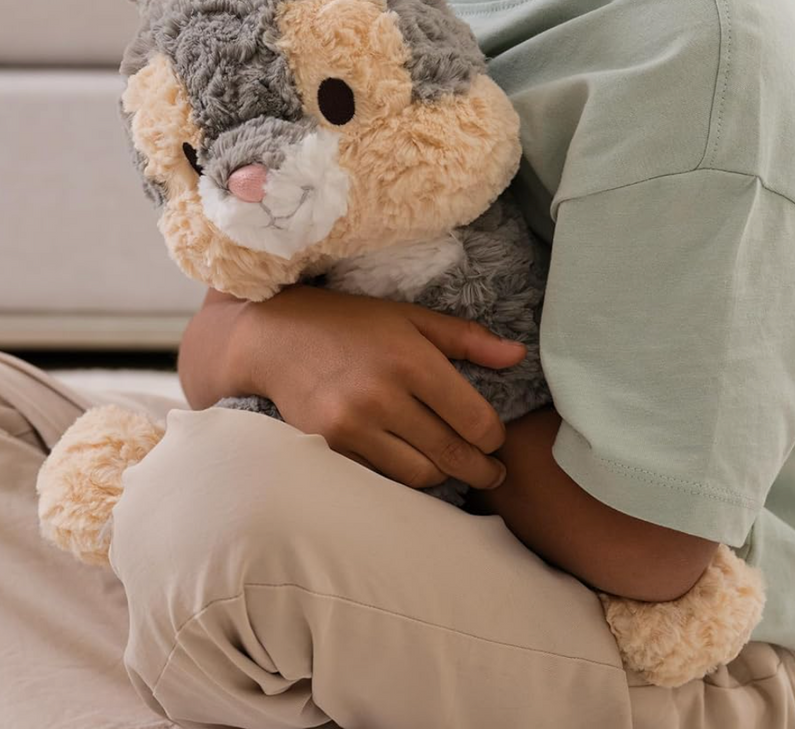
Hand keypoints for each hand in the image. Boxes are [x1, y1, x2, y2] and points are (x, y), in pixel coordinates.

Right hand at [230, 283, 527, 491]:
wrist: (275, 338)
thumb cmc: (351, 322)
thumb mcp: (410, 317)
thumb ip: (466, 339)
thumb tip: (518, 356)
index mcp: (412, 360)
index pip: (475, 420)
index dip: (494, 437)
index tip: (495, 438)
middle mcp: (384, 396)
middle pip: (453, 454)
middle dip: (481, 468)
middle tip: (492, 472)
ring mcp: (354, 426)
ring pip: (421, 474)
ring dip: (443, 475)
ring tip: (453, 467)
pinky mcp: (331, 447)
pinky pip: (384, 477)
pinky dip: (404, 475)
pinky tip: (414, 464)